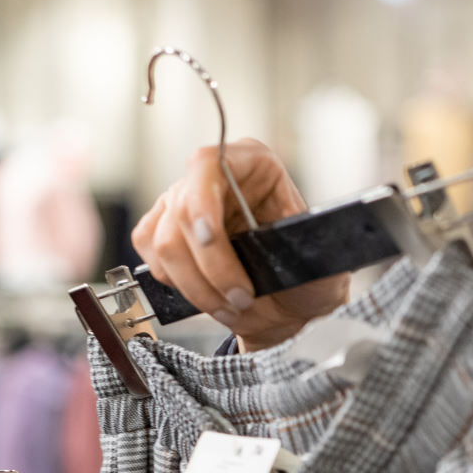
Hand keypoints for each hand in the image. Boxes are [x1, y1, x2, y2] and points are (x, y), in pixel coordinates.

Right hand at [131, 138, 350, 350]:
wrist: (291, 307)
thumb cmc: (308, 277)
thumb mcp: (320, 257)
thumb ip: (304, 244)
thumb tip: (290, 237)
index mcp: (254, 164)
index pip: (210, 164)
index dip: (203, 201)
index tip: (210, 238)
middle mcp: (212, 178)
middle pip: (183, 213)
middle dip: (211, 268)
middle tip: (241, 299)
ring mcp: (182, 203)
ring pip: (164, 243)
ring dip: (197, 286)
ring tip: (231, 308)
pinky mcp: (162, 232)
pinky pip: (151, 257)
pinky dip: (177, 285)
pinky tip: (207, 296)